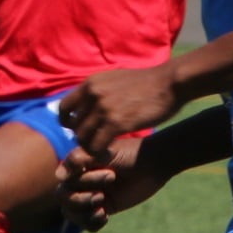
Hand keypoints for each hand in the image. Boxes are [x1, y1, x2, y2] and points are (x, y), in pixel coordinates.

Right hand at [56, 135, 165, 232]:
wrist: (152, 164)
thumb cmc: (129, 154)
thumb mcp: (104, 153)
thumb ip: (80, 159)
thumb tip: (58, 176)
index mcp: (78, 165)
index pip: (65, 181)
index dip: (84, 182)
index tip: (111, 174)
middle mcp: (81, 180)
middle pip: (65, 199)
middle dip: (82, 199)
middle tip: (104, 194)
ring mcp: (91, 194)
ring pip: (71, 213)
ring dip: (84, 213)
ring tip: (102, 208)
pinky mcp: (103, 207)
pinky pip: (86, 223)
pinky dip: (91, 223)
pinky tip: (105, 216)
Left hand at [58, 63, 184, 156]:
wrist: (169, 83)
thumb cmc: (147, 83)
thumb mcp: (116, 79)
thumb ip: (99, 90)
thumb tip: (88, 101)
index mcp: (91, 84)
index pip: (63, 107)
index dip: (68, 122)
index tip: (78, 129)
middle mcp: (93, 94)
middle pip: (73, 126)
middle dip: (82, 137)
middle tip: (94, 142)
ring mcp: (103, 108)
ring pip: (83, 138)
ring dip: (91, 147)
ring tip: (103, 149)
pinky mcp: (116, 123)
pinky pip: (97, 145)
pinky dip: (101, 152)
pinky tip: (111, 152)